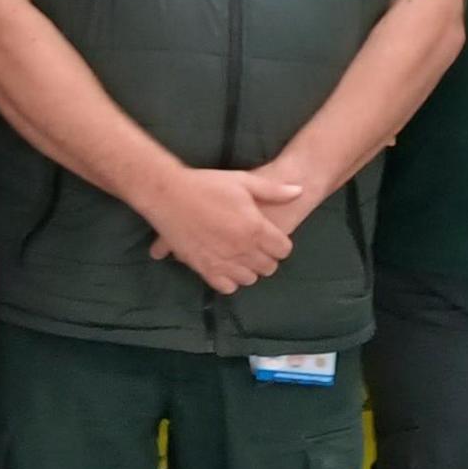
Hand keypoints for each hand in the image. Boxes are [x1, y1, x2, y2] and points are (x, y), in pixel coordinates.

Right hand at [137, 166, 304, 292]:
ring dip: (249, 269)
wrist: (168, 194)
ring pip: (249, 279)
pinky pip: (226, 287)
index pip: (283, 250)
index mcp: (255, 228)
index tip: (272, 236)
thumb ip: (273, 191)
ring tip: (240, 254)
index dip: (280, 243)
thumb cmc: (207, 184)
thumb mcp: (244, 181)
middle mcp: (242, 249)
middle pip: (268, 267)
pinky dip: (229, 280)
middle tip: (256, 244)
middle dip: (267, 257)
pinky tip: (225, 265)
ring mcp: (222, 261)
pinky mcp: (203, 268)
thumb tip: (299, 191)